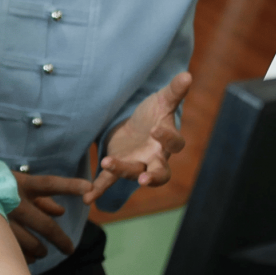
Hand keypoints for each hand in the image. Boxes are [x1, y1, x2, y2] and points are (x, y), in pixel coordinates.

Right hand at [7, 170, 91, 262]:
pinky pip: (17, 251)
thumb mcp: (20, 186)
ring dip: (41, 250)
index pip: (50, 184)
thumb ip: (42, 198)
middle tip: (70, 249)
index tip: (89, 187)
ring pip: (32, 243)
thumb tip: (61, 212)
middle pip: (46, 225)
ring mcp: (5, 219)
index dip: (70, 185)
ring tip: (43, 252)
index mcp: (23, 184)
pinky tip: (28, 256)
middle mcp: (15, 201)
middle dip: (61, 240)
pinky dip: (26, 255)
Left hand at [83, 71, 191, 204]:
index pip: (175, 144)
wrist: (137, 125)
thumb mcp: (162, 100)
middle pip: (160, 173)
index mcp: (167, 142)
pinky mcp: (118, 166)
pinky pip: (109, 181)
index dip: (168, 138)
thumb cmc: (154, 113)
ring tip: (108, 163)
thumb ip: (175, 91)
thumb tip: (188, 75)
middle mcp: (154, 158)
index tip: (156, 129)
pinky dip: (99, 189)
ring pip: (132, 172)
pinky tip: (87, 199)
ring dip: (121, 170)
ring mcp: (136, 164)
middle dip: (154, 177)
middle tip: (145, 179)